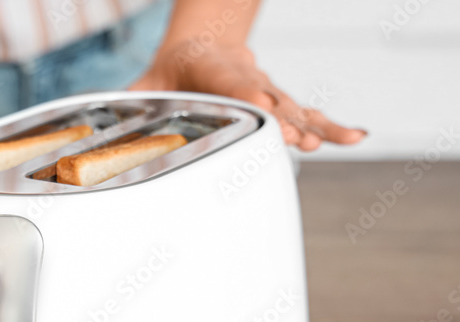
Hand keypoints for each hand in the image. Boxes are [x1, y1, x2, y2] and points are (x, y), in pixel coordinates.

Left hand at [130, 42, 365, 150]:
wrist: (203, 46)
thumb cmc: (176, 72)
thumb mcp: (148, 83)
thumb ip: (131, 102)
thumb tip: (102, 120)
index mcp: (219, 74)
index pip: (237, 85)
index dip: (251, 97)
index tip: (264, 106)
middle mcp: (251, 83)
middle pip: (272, 101)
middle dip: (285, 120)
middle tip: (296, 138)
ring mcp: (269, 94)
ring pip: (296, 109)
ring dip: (314, 126)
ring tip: (336, 138)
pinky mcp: (280, 105)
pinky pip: (308, 116)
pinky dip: (331, 127)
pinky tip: (356, 137)